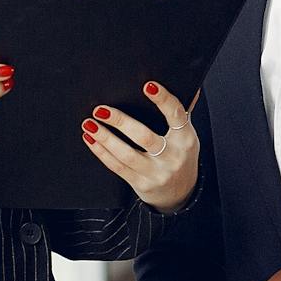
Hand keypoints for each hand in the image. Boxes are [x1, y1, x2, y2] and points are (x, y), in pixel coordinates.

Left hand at [82, 80, 199, 212]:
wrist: (180, 194)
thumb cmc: (179, 157)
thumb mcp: (186, 136)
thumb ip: (182, 113)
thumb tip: (191, 87)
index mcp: (185, 139)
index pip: (176, 115)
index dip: (163, 99)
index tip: (148, 85)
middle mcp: (172, 156)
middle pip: (144, 136)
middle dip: (120, 121)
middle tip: (100, 110)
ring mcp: (157, 173)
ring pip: (126, 154)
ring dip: (105, 138)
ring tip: (89, 124)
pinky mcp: (142, 184)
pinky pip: (118, 167)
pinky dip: (102, 152)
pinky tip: (91, 140)